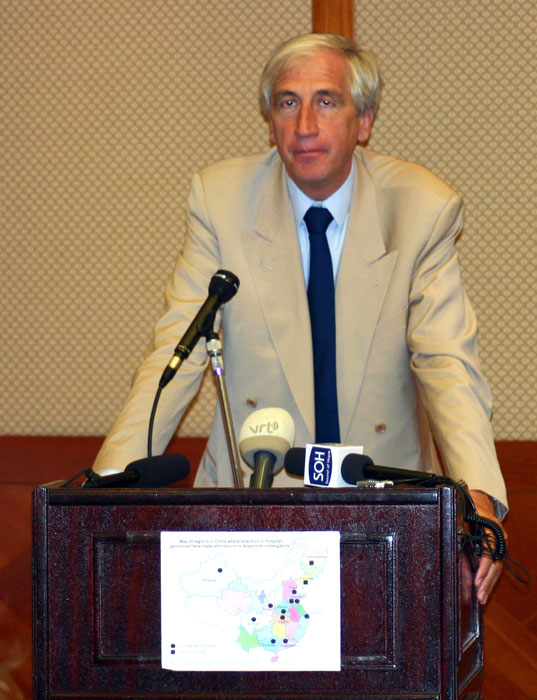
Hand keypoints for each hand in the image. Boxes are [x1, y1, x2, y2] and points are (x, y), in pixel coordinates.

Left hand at [468, 489, 506, 604]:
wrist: (480, 502)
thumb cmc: (469, 510)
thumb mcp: (463, 519)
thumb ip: (460, 535)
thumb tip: (451, 554)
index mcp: (492, 531)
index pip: (489, 554)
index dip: (483, 568)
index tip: (477, 581)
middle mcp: (499, 540)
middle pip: (495, 565)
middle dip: (487, 582)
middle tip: (479, 596)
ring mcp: (500, 546)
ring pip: (496, 570)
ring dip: (488, 585)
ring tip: (481, 599)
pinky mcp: (497, 552)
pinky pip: (494, 568)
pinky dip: (488, 580)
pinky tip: (483, 592)